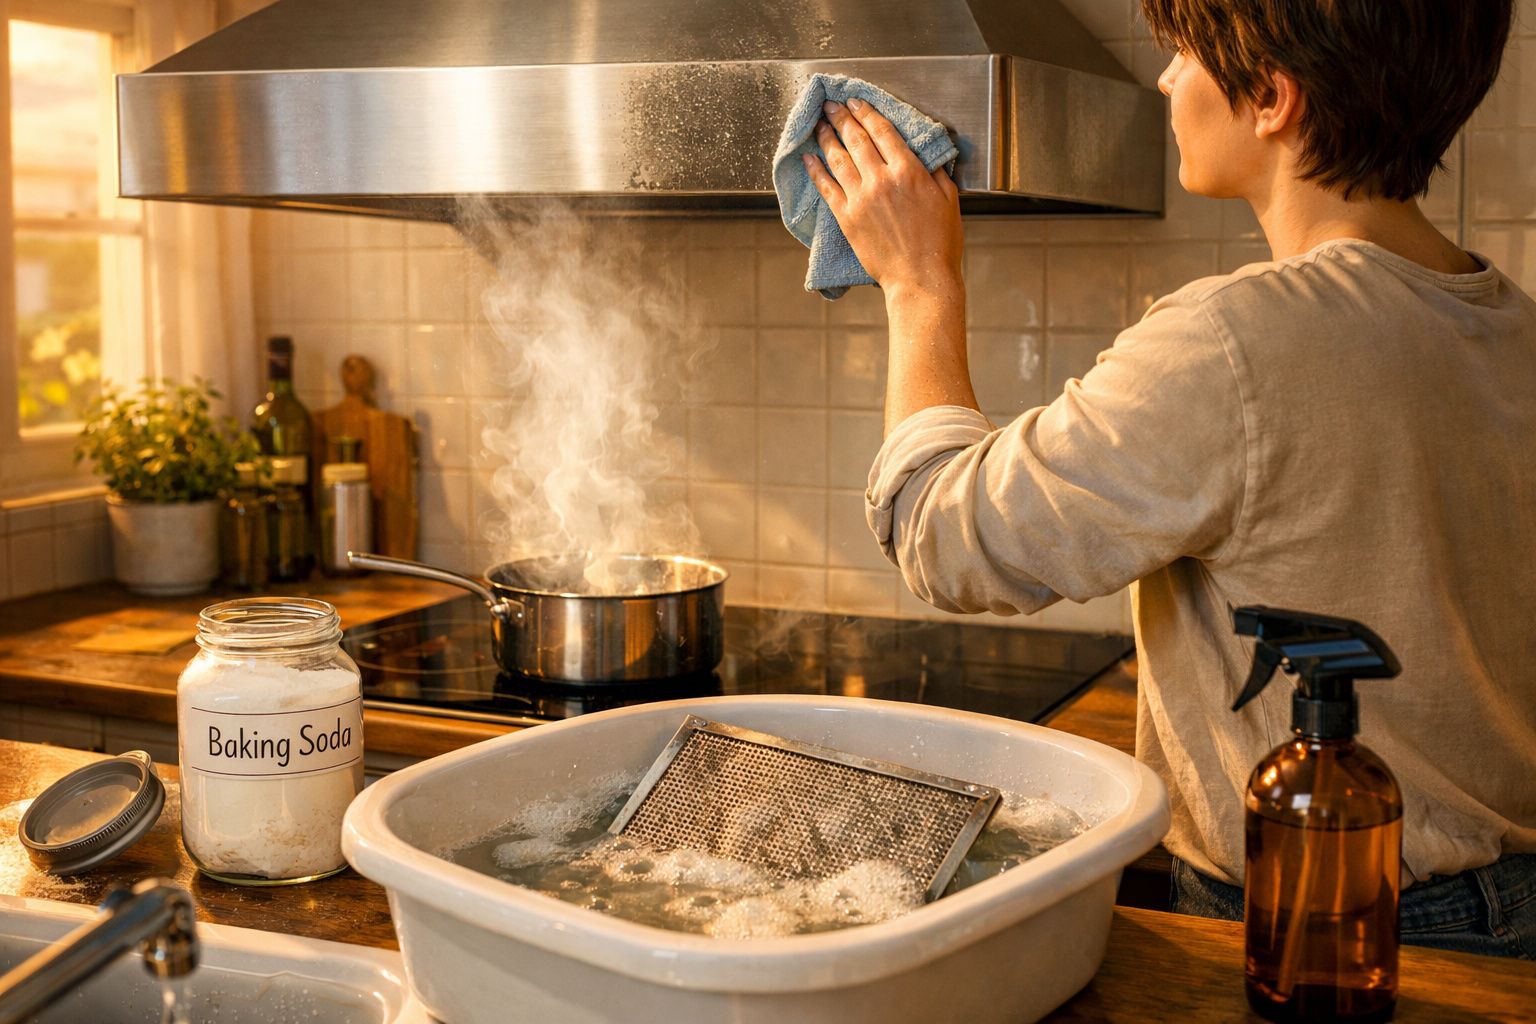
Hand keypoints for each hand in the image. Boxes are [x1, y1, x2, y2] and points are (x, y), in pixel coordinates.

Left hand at [803, 98, 963, 302]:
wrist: (920, 278)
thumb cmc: (939, 243)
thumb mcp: (949, 199)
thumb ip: (935, 172)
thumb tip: (926, 155)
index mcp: (908, 170)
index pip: (881, 130)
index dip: (866, 112)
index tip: (855, 101)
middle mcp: (881, 179)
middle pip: (855, 138)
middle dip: (841, 117)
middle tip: (831, 106)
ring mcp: (860, 198)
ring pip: (837, 158)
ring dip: (826, 138)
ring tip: (819, 125)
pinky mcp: (846, 218)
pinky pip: (826, 187)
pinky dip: (815, 170)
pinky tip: (809, 159)